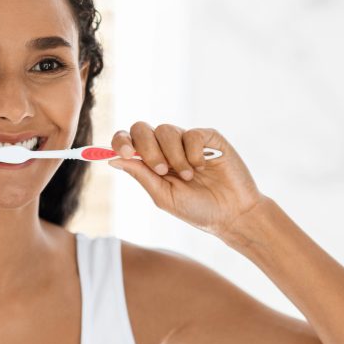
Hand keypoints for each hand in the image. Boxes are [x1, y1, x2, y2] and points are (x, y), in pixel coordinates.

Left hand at [107, 122, 264, 237]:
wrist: (232, 214)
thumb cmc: (197, 210)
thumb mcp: (164, 196)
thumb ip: (141, 175)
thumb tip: (112, 159)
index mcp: (151, 162)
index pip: (127, 141)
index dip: (121, 141)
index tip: (125, 153)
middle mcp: (166, 148)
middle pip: (142, 128)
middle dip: (148, 148)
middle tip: (162, 170)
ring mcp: (187, 142)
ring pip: (167, 130)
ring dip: (175, 156)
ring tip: (189, 176)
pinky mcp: (209, 138)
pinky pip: (192, 134)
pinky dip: (194, 152)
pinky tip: (203, 167)